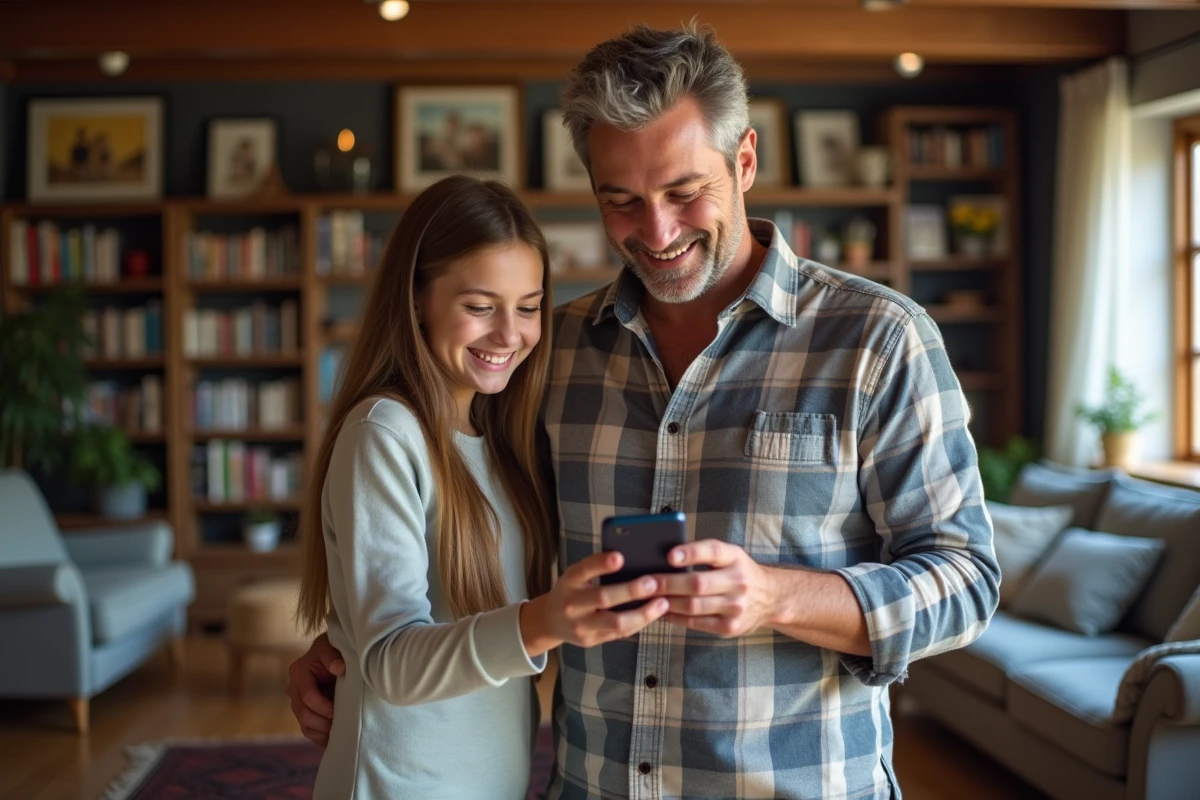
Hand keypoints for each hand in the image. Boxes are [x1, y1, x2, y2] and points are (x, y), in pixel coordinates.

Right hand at [285, 633, 345, 747]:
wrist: (333, 652)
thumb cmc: (333, 647)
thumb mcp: (331, 645)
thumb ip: (332, 655)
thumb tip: (339, 669)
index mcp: (298, 672)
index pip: (308, 697)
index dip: (324, 707)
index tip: (340, 710)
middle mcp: (294, 689)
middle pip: (304, 714)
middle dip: (323, 722)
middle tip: (342, 725)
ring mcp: (297, 703)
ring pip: (305, 725)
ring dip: (322, 732)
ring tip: (339, 732)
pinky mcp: (304, 712)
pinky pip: (308, 730)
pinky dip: (321, 737)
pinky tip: (334, 738)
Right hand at [520, 551, 669, 655]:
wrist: (549, 620)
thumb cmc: (572, 591)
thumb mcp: (576, 576)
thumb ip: (597, 569)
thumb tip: (634, 559)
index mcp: (569, 581)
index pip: (584, 569)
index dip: (601, 563)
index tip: (620, 557)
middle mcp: (572, 604)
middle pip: (603, 597)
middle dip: (631, 590)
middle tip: (654, 583)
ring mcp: (581, 626)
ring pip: (615, 622)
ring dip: (642, 613)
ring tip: (662, 603)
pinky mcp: (591, 641)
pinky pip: (619, 633)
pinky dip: (638, 623)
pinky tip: (653, 615)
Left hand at [655, 540, 777, 637]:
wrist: (771, 598)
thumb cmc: (738, 571)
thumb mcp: (730, 555)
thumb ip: (704, 554)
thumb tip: (663, 557)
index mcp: (736, 558)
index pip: (713, 551)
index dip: (691, 553)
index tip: (669, 555)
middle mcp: (739, 582)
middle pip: (697, 584)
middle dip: (666, 583)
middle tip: (643, 582)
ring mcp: (735, 607)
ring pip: (693, 606)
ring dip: (666, 602)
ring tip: (646, 598)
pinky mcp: (730, 627)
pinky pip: (695, 623)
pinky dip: (674, 617)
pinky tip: (660, 611)